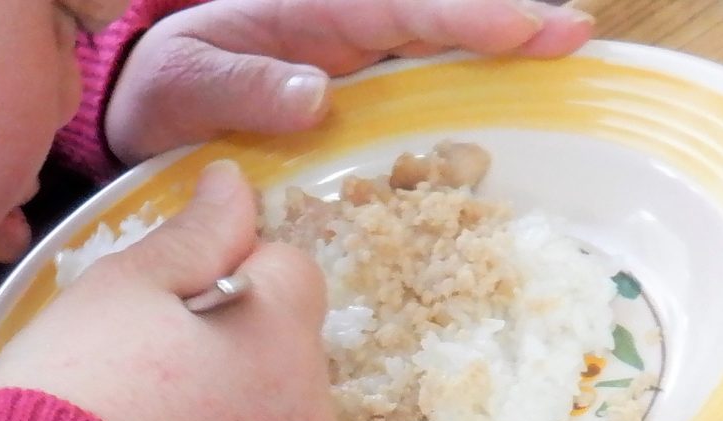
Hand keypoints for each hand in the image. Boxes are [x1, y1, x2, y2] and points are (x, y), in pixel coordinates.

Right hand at [0, 161, 336, 420]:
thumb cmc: (80, 385)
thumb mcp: (124, 285)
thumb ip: (195, 232)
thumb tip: (235, 182)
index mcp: (283, 327)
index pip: (288, 266)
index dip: (226, 269)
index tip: (162, 302)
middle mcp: (312, 401)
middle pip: (285, 342)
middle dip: (234, 339)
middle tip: (144, 364)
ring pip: (275, 409)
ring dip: (233, 403)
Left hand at [104, 0, 593, 163]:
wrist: (148, 110)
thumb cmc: (167, 88)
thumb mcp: (190, 84)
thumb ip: (246, 87)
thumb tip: (317, 95)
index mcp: (310, 12)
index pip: (398, 9)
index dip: (460, 17)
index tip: (516, 28)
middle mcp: (345, 30)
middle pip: (438, 18)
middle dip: (507, 22)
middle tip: (575, 34)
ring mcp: (358, 61)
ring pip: (442, 47)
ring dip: (504, 49)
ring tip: (568, 52)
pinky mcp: (360, 94)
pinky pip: (423, 86)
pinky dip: (472, 86)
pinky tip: (517, 96)